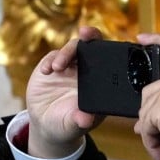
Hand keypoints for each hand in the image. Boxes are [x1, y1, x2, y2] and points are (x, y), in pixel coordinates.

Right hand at [24, 26, 105, 158]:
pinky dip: (49, 61)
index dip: (112, 50)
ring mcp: (71, 67)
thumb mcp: (74, 126)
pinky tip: (46, 71)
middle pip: (93, 46)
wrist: (46, 124)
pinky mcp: (53, 66)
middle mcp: (88, 71)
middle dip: (91, 36)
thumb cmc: (67, 125)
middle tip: (85, 33)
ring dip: (66, 53)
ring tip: (57, 68)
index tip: (110, 46)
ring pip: (73, 48)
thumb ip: (80, 121)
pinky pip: (53, 56)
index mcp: (101, 83)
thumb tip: (85, 119)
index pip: (111, 61)